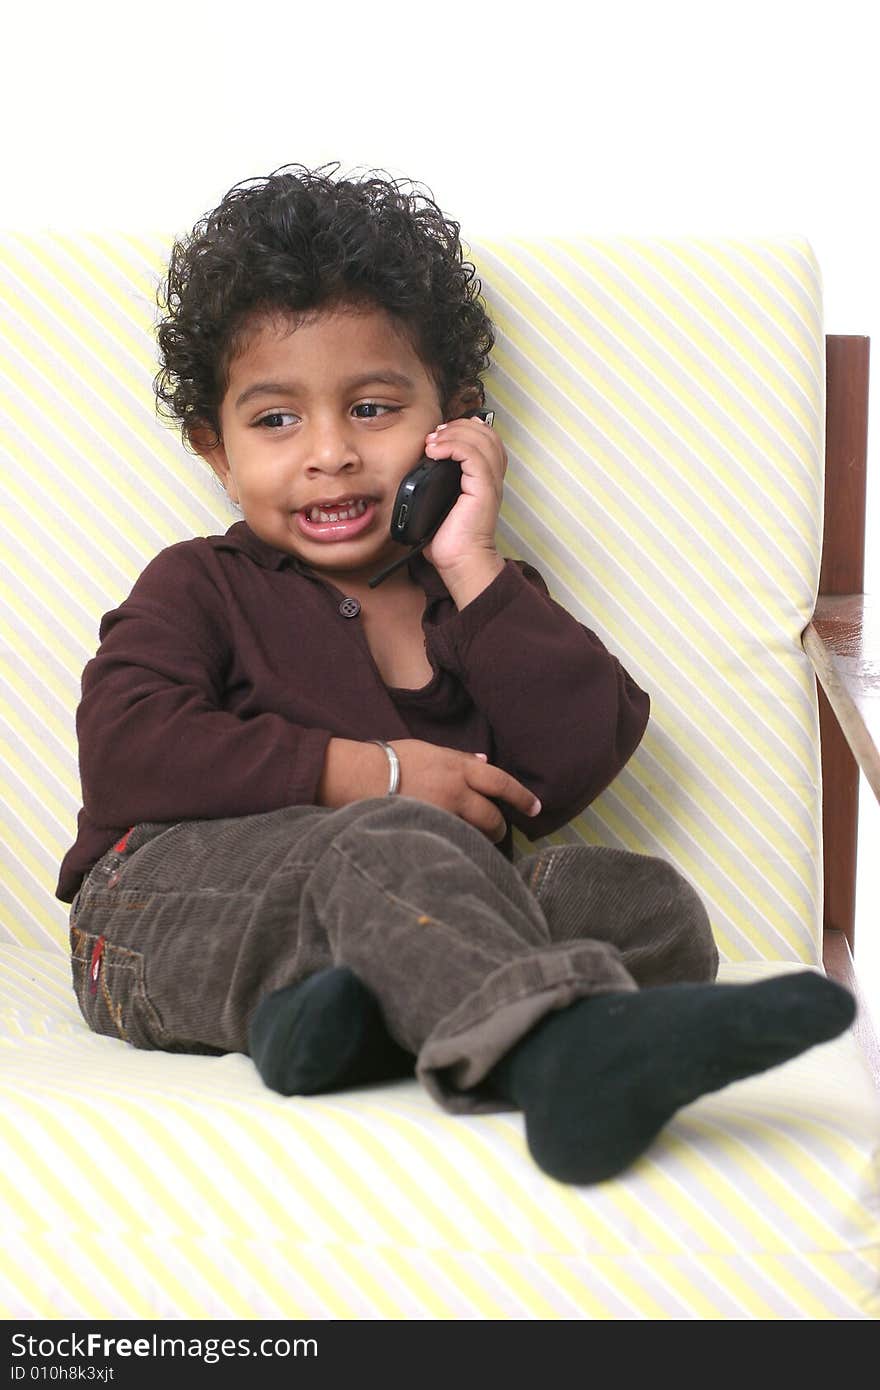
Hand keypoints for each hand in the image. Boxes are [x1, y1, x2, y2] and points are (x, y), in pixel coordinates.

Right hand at [391, 738, 540, 842]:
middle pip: (491, 816)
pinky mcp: (428, 832)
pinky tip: (456, 847)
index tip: (536, 808)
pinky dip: (458, 844)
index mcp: (457, 768)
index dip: (521, 796)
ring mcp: (441, 816)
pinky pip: (453, 842)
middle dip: (499, 827)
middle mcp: (455, 793)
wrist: (358, 777)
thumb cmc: (391, 759)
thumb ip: (459, 758)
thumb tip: (485, 762)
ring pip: (474, 834)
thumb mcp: (430, 750)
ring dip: (480, 839)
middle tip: (500, 832)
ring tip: (476, 841)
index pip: (500, 783)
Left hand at [422, 415, 506, 603]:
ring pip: (482, 439)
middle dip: (458, 425)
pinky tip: (435, 451)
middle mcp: (492, 478)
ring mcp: (490, 483)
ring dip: (454, 433)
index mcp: (484, 479)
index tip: (439, 434)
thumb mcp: (439, 502)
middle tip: (435, 434)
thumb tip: (420, 462)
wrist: (459, 563)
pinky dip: (453, 445)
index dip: (464, 428)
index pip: (486, 438)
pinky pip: (473, 455)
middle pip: (487, 433)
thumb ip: (436, 480)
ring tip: (433, 441)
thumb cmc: (448, 539)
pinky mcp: (484, 490)